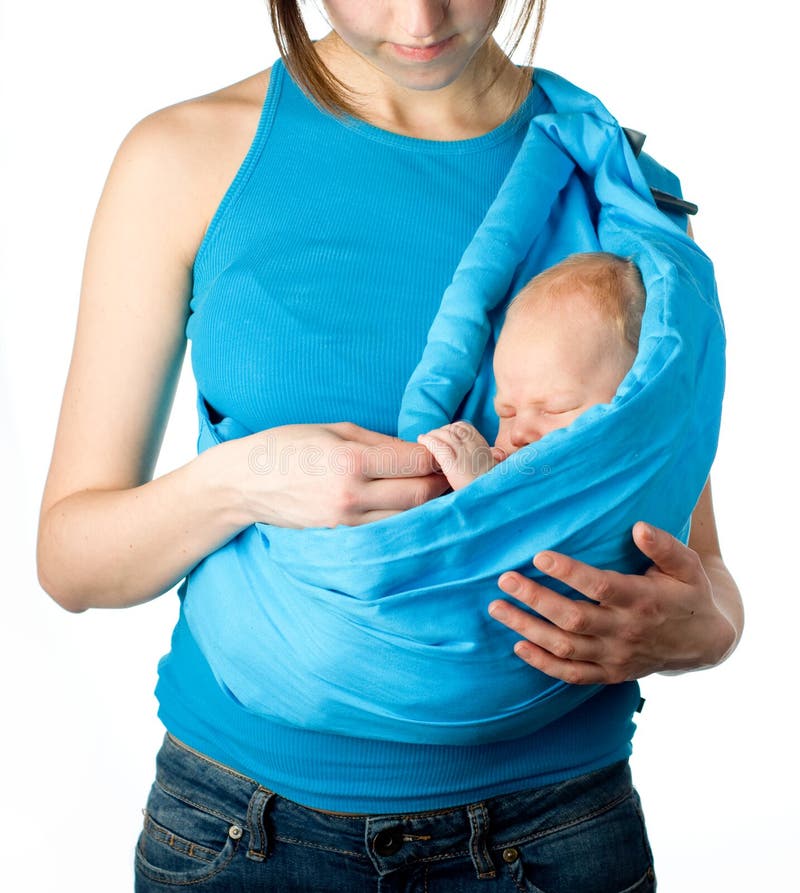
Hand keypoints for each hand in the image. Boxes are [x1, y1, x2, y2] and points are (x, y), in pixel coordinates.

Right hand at [220, 421, 448, 528]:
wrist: (244, 483)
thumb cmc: (288, 446)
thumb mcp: (336, 430)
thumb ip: (382, 442)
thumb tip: (421, 450)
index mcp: (350, 461)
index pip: (415, 461)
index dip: (437, 455)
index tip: (445, 450)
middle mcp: (351, 496)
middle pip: (420, 495)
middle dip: (441, 483)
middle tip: (451, 473)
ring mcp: (346, 523)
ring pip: (407, 519)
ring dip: (427, 506)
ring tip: (436, 491)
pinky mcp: (342, 538)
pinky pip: (386, 531)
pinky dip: (404, 520)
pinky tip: (409, 509)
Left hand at [417, 421, 502, 489]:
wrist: (489, 503)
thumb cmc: (488, 487)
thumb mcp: (494, 468)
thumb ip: (492, 457)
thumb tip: (495, 452)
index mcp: (482, 447)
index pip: (464, 427)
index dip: (450, 429)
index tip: (442, 436)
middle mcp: (475, 448)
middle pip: (452, 429)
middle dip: (438, 431)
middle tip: (429, 438)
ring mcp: (465, 456)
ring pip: (444, 435)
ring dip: (431, 435)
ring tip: (423, 440)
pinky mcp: (456, 466)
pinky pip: (439, 447)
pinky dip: (428, 441)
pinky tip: (422, 440)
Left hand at [489, 521, 738, 683]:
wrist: (706, 642)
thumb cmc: (689, 593)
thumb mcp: (688, 566)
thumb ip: (664, 546)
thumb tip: (638, 527)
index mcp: (643, 600)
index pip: (600, 586)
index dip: (569, 572)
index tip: (539, 556)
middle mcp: (626, 631)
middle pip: (572, 618)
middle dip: (534, 598)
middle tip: (504, 579)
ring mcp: (616, 656)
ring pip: (565, 647)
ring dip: (527, 628)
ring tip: (497, 608)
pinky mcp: (610, 673)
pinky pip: (572, 675)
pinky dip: (543, 663)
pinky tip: (518, 645)